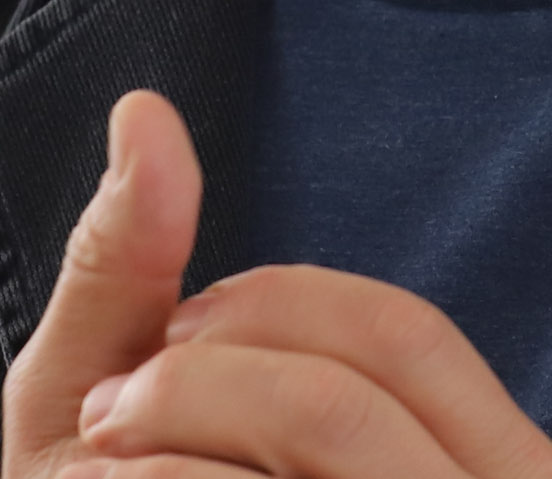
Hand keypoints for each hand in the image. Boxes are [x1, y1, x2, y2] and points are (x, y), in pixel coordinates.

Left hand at [1, 90, 551, 478]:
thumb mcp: (99, 407)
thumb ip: (128, 272)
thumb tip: (143, 108)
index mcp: (452, 456)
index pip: (403, 334)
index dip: (270, 314)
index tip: (171, 356)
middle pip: (349, 391)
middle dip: (200, 384)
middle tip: (111, 428)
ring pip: (311, 439)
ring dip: (164, 453)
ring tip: (109, 476)